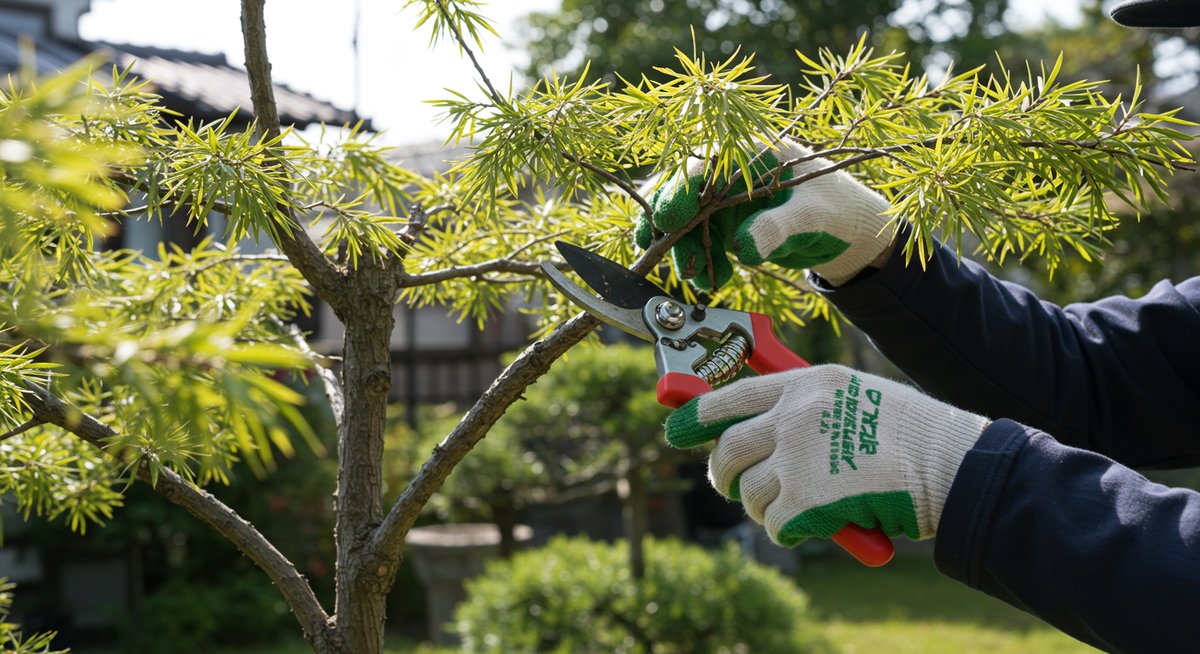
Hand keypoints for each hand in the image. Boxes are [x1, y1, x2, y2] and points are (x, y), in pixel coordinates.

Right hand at [634, 140, 895, 288]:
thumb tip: (742, 247)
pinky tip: (712, 280)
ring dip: (685, 251)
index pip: (701, 164)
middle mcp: (730, 174)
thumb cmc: (838, 209)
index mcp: (750, 153)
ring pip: (686, 222)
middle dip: (670, 226)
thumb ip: (777, 227)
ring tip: (699, 279)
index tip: (667, 222)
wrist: (850, 231)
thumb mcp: (812, 216)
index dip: (678, 191)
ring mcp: (725, 200)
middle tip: (666, 253)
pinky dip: (700, 262)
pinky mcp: (726, 225)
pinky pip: (700, 242)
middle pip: (683, 192)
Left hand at [664, 365, 988, 544]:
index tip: (676, 428)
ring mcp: (796, 459)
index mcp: (805, 384)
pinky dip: (787, 531)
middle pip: (726, 449)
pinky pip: (774, 524)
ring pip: (747, 492)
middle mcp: (792, 416)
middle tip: (730, 486)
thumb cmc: (912, 433)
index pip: (731, 395)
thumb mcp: (855, 397)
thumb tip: (764, 433)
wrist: (950, 464)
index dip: (696, 415)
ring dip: (762, 507)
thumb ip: (808, 408)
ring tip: (789, 508)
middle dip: (720, 474)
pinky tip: (812, 525)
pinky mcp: (805, 501)